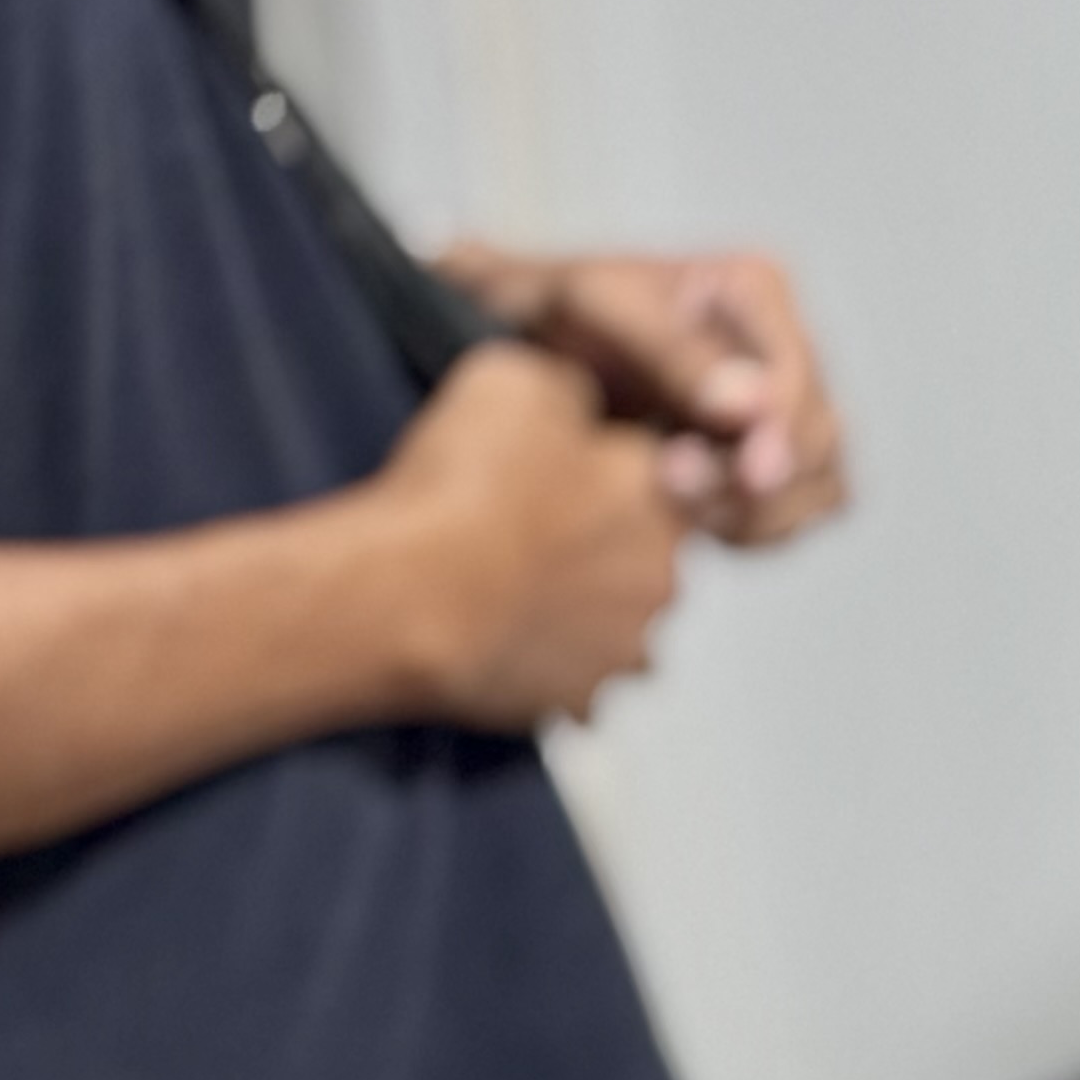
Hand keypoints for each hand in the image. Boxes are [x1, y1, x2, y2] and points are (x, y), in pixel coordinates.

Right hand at [367, 341, 684, 727]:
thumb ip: (572, 392)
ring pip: (615, 613)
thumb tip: (583, 407)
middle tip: (526, 527)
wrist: (410, 597)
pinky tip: (497, 629)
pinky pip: (576, 670)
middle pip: (643, 548)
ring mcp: (627, 643)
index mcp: (659, 493)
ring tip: (506, 582)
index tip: (565, 469)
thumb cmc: (461, 493)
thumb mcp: (516, 383)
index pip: (670, 470)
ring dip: (577, 600)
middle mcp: (662, 575)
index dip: (612, 467)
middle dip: (599, 538)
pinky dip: (546, 654)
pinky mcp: (584, 696)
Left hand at [443, 242, 851, 546]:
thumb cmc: (540, 307)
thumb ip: (675, 351)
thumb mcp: (590, 301)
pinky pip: (798, 516)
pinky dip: (753, 528)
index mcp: (752, 288)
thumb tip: (750, 406)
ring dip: (755, 510)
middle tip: (674, 484)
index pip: (801, 369)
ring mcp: (780, 412)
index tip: (749, 471)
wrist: (505, 348)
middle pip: (820, 435)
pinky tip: (694, 517)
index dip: (785, 427)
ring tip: (675, 502)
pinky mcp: (766, 468)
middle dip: (755, 477)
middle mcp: (779, 347)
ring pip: (822, 485)